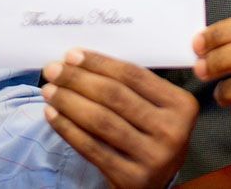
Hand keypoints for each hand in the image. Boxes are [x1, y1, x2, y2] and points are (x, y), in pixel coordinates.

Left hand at [42, 49, 197, 187]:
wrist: (156, 183)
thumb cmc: (149, 133)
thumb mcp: (155, 108)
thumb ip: (130, 86)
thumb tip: (78, 60)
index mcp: (181, 105)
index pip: (132, 75)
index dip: (98, 63)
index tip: (71, 55)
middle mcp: (172, 131)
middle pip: (114, 96)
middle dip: (77, 79)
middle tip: (53, 70)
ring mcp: (154, 157)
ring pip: (100, 120)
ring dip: (68, 102)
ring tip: (49, 91)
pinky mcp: (132, 178)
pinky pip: (91, 148)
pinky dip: (68, 128)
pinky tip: (52, 115)